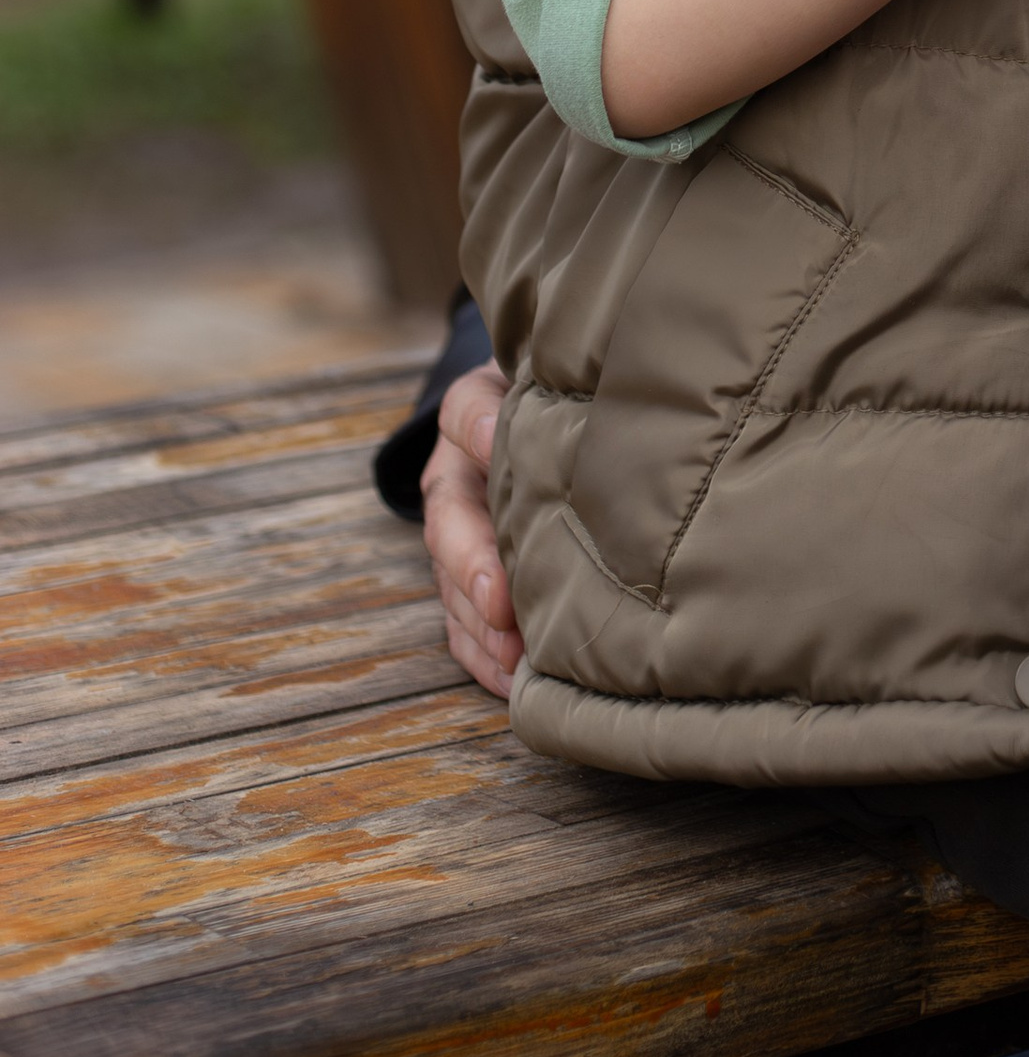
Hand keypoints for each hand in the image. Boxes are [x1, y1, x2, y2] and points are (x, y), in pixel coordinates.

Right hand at [421, 359, 517, 697]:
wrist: (539, 416)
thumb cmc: (551, 394)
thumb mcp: (538, 375)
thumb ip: (517, 398)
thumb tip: (494, 434)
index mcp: (469, 415)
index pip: (465, 416)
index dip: (478, 432)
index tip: (491, 456)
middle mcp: (455, 478)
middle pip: (449, 521)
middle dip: (472, 568)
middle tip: (500, 605)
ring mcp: (458, 533)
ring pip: (453, 582)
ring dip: (479, 624)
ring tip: (512, 658)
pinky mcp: (470, 577)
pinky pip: (463, 621)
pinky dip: (483, 655)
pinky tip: (512, 680)